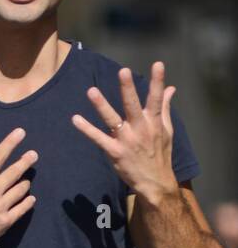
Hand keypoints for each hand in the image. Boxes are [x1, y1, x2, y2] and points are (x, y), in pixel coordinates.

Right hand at [0, 129, 36, 246]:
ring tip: (23, 183)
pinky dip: (28, 201)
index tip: (21, 132)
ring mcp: (0, 206)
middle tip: (33, 155)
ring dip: (24, 184)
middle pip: (15, 171)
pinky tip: (29, 198)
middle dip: (26, 161)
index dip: (10, 142)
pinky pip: (24, 206)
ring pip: (22, 188)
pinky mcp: (7, 220)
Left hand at [71, 61, 177, 204]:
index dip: (158, 82)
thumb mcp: (167, 130)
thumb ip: (164, 107)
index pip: (156, 98)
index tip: (158, 64)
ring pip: (113, 120)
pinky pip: (99, 139)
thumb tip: (171, 88)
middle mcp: (141, 130)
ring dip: (101, 105)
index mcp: (154, 122)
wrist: (155, 183)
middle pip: (133, 106)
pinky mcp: (115, 153)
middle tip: (123, 71)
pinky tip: (76, 119)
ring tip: (91, 91)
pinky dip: (87, 129)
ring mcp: (127, 141)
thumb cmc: (160, 154)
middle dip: (128, 89)